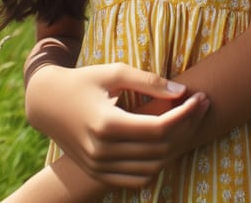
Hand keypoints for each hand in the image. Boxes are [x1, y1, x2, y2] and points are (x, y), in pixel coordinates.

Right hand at [25, 62, 209, 188]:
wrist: (48, 103)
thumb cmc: (85, 81)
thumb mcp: (115, 72)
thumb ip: (150, 81)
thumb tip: (182, 90)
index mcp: (107, 125)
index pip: (160, 128)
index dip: (186, 114)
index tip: (201, 96)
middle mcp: (102, 152)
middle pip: (160, 148)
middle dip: (188, 126)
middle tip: (202, 104)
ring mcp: (99, 167)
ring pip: (153, 166)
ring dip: (178, 146)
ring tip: (190, 121)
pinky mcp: (98, 174)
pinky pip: (137, 179)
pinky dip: (158, 164)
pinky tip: (168, 142)